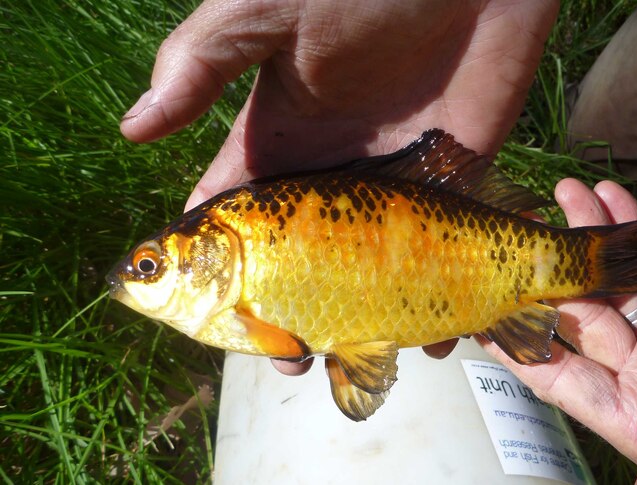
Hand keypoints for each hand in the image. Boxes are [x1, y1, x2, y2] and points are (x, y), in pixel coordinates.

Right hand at [122, 0, 557, 375]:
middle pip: (303, 256)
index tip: (216, 321)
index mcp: (283, 128)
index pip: (240, 211)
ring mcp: (396, 172)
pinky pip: (445, 247)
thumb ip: (204, 63)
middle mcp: (335, 160)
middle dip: (290, 311)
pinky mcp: (454, 173)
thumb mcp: (267, 9)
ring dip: (362, 318)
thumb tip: (133, 129)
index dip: (224, 268)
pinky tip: (434, 336)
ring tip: (352, 361)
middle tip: (288, 357)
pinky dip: (441, 294)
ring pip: (370, 264)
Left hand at [483, 178, 636, 483]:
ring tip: (561, 194)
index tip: (478, 311)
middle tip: (515, 230)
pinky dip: (630, 234)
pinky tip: (608, 197)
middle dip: (548, 277)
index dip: (519, 350)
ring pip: (613, 290)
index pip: (565, 384)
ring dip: (587, 243)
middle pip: (581, 327)